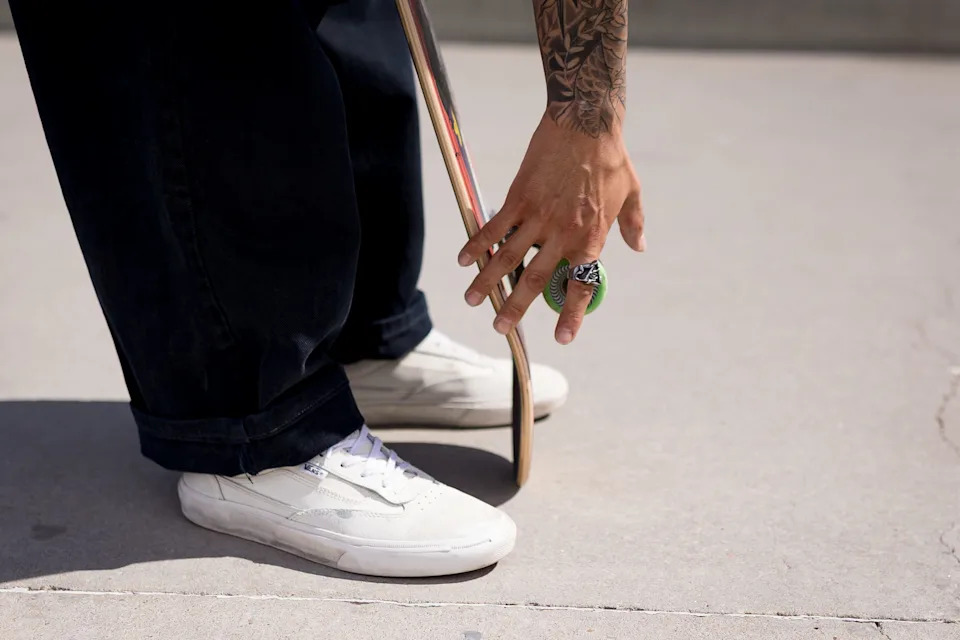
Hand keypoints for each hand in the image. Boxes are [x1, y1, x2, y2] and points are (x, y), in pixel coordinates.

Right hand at [457, 113, 643, 344]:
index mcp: (592, 237)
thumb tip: (638, 247)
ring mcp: (537, 216)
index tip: (562, 338)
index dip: (572, 314)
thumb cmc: (611, 157)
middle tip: (501, 327)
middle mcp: (562, 233)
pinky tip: (464, 260)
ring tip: (473, 301)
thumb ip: (632, 224)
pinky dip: (477, 244)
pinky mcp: (518, 198)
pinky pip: (494, 227)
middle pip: (536, 279)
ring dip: (488, 281)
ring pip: (507, 257)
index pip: (581, 284)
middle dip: (516, 306)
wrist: (585, 121)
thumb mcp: (632, 192)